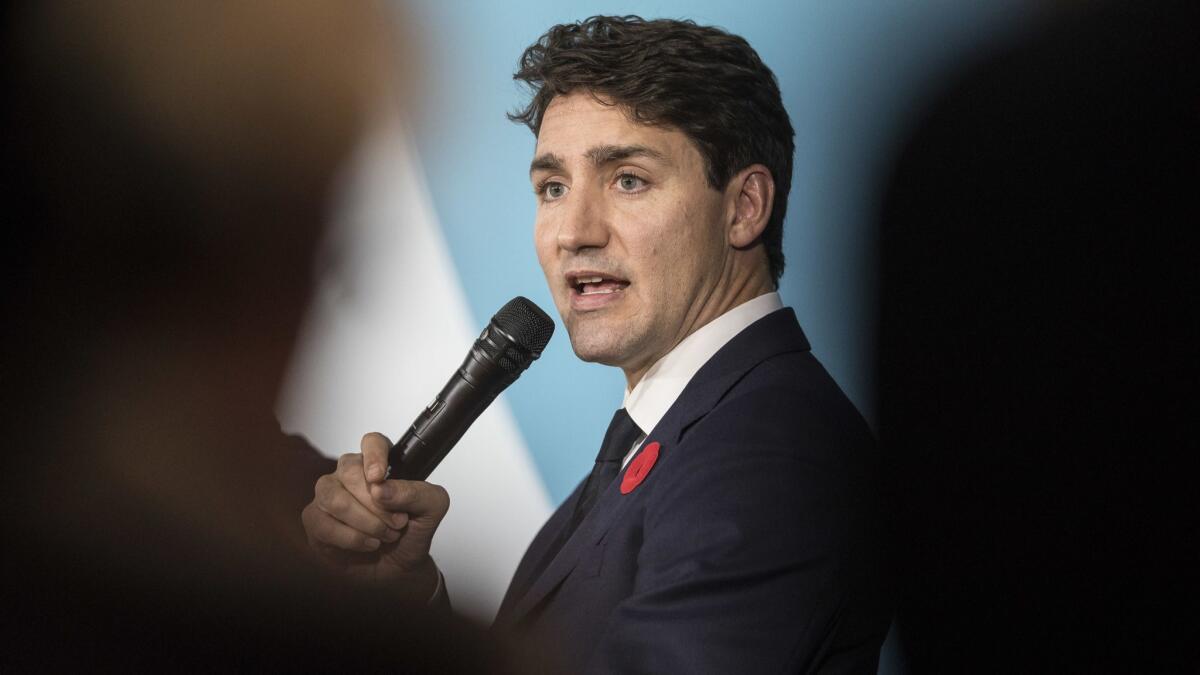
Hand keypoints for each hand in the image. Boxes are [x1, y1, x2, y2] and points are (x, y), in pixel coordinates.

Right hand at [301, 432, 448, 596]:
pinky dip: (351, 538)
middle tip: (398, 523)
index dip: (373, 456)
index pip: (372, 442)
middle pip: (350, 472)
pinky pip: (323, 523)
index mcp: (379, 463)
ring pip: (333, 497)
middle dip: (377, 504)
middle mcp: (350, 474)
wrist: (401, 567)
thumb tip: (382, 488)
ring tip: (385, 535)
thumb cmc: (413, 532)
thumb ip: (416, 492)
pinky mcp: (315, 520)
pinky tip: (368, 544)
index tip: (379, 477)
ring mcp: (329, 495)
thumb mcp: (432, 509)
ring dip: (364, 521)